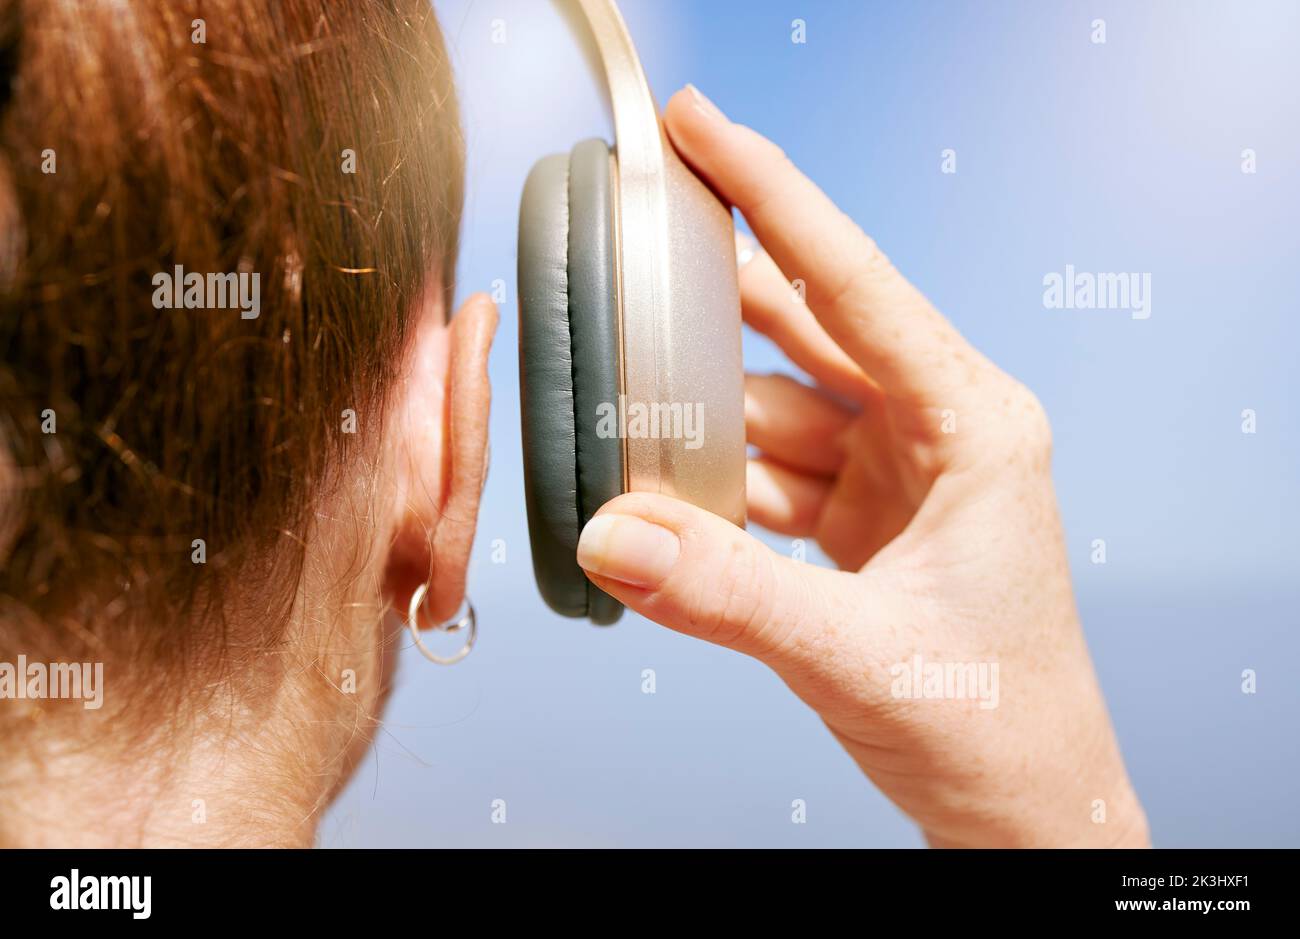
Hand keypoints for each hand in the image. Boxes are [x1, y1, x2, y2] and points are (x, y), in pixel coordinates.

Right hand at [575, 85, 1148, 847]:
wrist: (1021, 809)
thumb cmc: (996, 724)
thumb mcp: (859, 654)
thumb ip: (727, 595)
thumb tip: (609, 536)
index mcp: (972, 425)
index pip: (853, 285)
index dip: (772, 196)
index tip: (702, 129)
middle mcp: (933, 432)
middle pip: (802, 333)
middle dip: (713, 296)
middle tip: (633, 239)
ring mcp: (892, 478)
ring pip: (771, 412)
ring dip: (696, 420)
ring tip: (617, 406)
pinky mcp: (859, 525)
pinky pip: (765, 477)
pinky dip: (709, 486)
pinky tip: (658, 491)